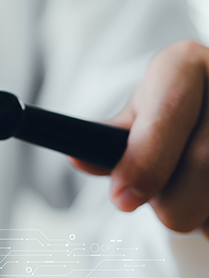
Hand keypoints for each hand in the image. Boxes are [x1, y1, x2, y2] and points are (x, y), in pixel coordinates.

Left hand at [71, 40, 208, 236]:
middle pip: (202, 162)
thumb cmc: (169, 117)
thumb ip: (110, 145)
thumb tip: (81, 159)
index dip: (145, 161)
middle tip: (162, 212)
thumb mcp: (139, 119)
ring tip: (195, 200)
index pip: (167, 113)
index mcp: (184, 64)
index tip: (123, 200)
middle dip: (172, 202)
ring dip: (202, 214)